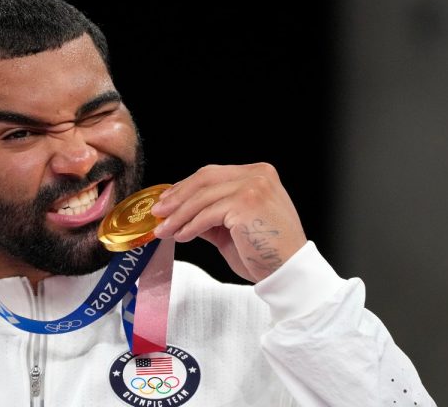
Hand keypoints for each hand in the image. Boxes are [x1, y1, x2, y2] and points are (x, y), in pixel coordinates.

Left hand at [151, 163, 306, 282]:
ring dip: (179, 215)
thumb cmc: (265, 253)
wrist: (289, 273)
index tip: (166, 200)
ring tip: (164, 230)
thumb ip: (210, 215)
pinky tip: (181, 236)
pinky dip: (190, 226)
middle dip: (177, 197)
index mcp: (258, 174)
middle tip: (158, 213)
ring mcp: (253, 187)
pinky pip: (207, 214)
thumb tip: (179, 212)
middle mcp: (258, 175)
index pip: (212, 174)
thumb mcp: (232, 227)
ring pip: (202, 197)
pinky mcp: (246, 204)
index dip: (185, 187)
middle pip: (204, 179)